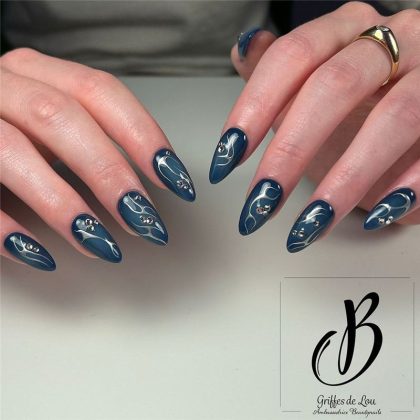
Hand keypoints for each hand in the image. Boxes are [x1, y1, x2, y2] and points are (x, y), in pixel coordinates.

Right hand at [1, 49, 194, 269]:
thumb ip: (93, 141)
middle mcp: (2, 85)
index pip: (101, 92)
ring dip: (64, 204)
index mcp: (39, 73)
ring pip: (12, 149)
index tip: (174, 179)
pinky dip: (5, 228)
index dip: (143, 135)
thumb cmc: (14, 132)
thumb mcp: (54, 128)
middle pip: (61, 118)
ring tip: (103, 245)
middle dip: (109, 173)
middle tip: (144, 221)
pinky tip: (42, 254)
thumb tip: (152, 179)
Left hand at [210, 1, 419, 251]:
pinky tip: (379, 214)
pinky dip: (408, 186)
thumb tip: (243, 48)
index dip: (254, 108)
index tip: (227, 158)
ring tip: (310, 225)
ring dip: (345, 181)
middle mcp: (395, 40)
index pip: (291, 56)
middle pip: (334, 86)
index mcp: (347, 30)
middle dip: (290, 152)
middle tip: (260, 203)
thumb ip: (277, 69)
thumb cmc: (364, 100)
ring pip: (394, 118)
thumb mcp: (314, 84)